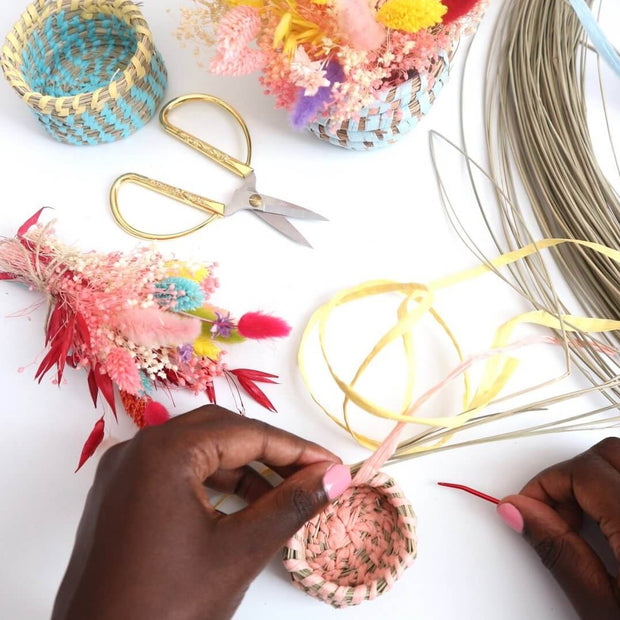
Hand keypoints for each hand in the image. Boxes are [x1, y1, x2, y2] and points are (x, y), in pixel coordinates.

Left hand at [52, 405, 350, 619]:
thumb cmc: (168, 606)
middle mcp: (138, 448)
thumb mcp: (240, 551)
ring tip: (283, 493)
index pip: (247, 434)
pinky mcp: (119, 495)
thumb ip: (292, 505)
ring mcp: (124, 471)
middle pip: (221, 431)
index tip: (333, 466)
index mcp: (164, 452)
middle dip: (270, 452)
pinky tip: (242, 504)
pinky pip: (176, 471)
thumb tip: (337, 477)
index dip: (297, 449)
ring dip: (243, 466)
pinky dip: (212, 481)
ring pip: (198, 450)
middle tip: (310, 475)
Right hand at [497, 437, 619, 619]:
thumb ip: (561, 553)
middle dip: (572, 477)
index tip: (530, 509)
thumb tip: (519, 512)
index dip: (545, 484)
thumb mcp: (606, 614)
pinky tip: (618, 520)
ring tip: (591, 520)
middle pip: (609, 454)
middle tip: (559, 518)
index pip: (583, 471)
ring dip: (601, 477)